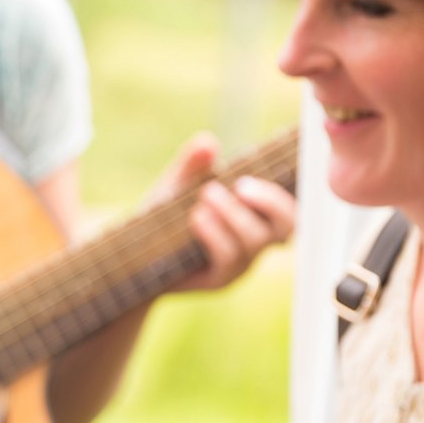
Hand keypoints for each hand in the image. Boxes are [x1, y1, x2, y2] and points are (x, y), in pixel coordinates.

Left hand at [152, 133, 296, 292]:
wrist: (134, 257)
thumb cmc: (163, 217)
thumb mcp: (175, 186)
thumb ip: (191, 165)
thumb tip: (207, 142)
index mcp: (254, 215)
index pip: (289, 205)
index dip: (285, 191)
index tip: (263, 170)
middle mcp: (254, 241)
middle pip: (288, 226)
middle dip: (271, 202)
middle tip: (241, 184)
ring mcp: (240, 263)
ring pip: (255, 240)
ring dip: (233, 213)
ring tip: (206, 194)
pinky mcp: (219, 280)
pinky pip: (228, 259)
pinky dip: (215, 234)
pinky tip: (196, 216)